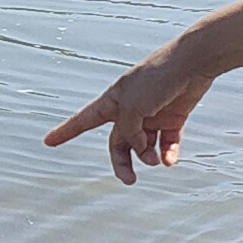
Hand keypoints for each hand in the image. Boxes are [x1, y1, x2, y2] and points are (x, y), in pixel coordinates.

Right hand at [43, 52, 218, 183]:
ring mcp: (152, 115)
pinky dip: (167, 154)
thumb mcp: (133, 107)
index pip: (84, 119)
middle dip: (122, 163)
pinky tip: (169, 159)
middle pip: (118, 143)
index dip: (66, 131)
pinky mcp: (173, 118)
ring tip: (156, 161)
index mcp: (113, 101)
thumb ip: (129, 131)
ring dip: (147, 157)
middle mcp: (130, 109)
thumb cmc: (158, 77)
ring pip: (143, 146)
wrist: (193, 63)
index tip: (49, 141)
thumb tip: (138, 149)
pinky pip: (166, 143)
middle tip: (129, 180)